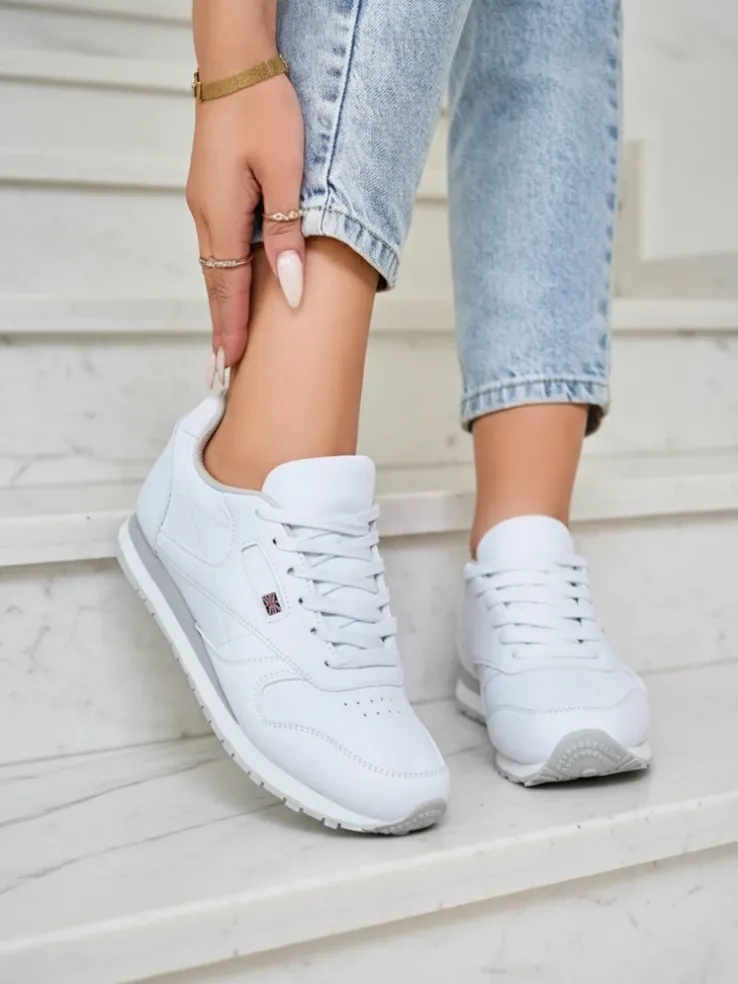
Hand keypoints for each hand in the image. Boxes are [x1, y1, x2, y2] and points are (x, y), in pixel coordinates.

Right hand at [186, 72, 304, 380]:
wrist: (238, 63)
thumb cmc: (265, 111)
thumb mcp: (286, 174)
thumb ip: (287, 234)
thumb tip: (290, 290)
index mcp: (222, 216)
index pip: (227, 289)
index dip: (231, 329)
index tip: (230, 365)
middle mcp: (206, 214)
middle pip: (215, 284)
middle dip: (220, 327)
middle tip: (222, 368)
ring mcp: (205, 202)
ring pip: (215, 265)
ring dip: (222, 303)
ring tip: (229, 338)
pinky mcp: (212, 190)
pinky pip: (218, 245)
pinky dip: (224, 275)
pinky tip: (233, 286)